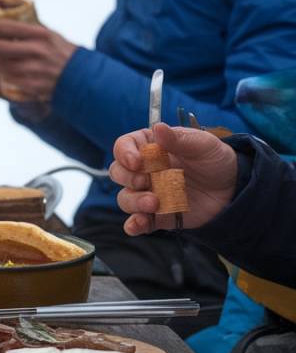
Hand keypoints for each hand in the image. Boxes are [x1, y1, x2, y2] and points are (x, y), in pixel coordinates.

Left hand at [0, 20, 77, 102]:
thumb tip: (7, 22)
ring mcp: (35, 69)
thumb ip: (31, 30)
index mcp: (40, 34)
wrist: (82, 78)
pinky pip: (8, 81)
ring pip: (1, 66)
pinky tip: (2, 77)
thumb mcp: (52, 36)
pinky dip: (2, 79)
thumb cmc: (64, 54)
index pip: (5, 27)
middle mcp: (37, 49)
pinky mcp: (33, 85)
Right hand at [109, 123, 237, 234]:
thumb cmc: (216, 161)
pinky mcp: (157, 216)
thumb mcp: (203, 145)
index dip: (124, 153)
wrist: (234, 190)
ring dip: (133, 202)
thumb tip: (158, 127)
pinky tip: (138, 224)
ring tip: (154, 203)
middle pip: (118, 173)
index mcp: (150, 148)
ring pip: (125, 198)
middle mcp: (144, 171)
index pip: (124, 146)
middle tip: (144, 181)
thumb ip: (180, 138)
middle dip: (127, 178)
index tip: (136, 161)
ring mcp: (148, 194)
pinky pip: (137, 222)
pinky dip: (133, 225)